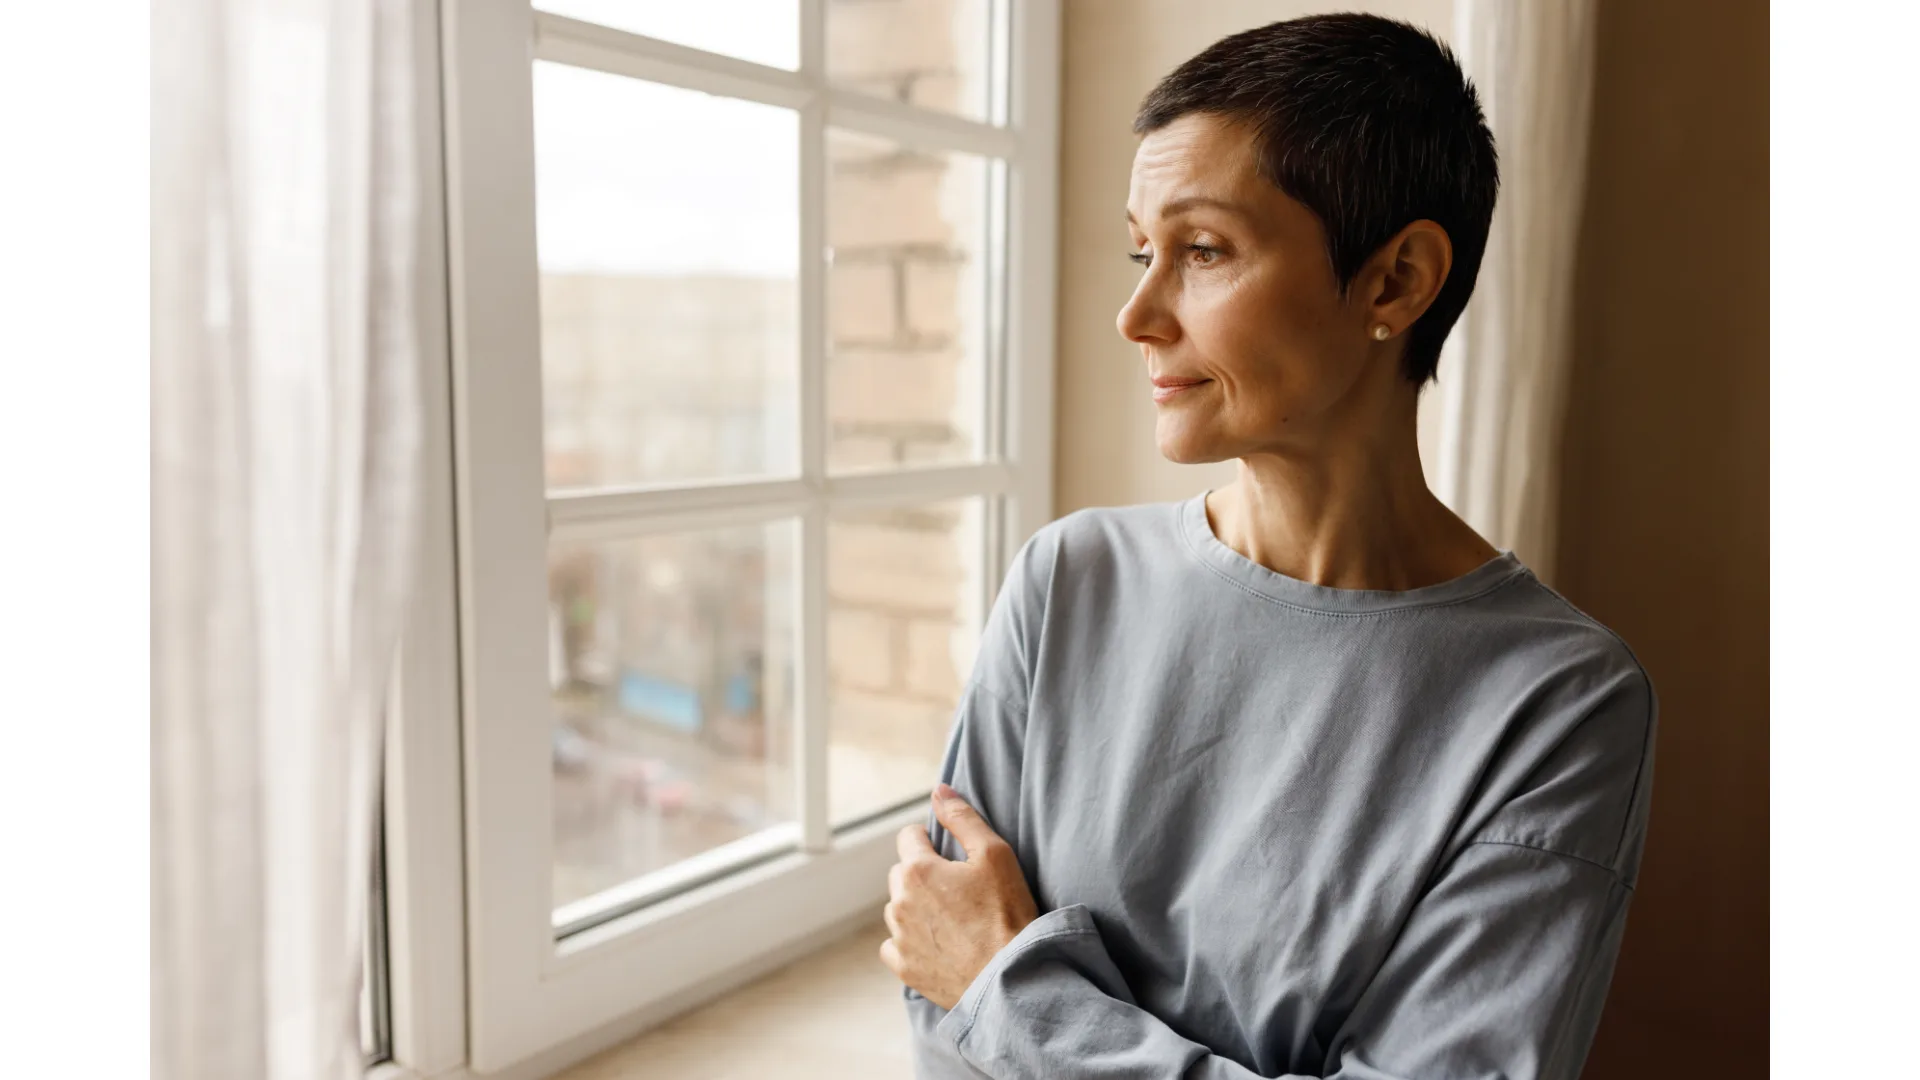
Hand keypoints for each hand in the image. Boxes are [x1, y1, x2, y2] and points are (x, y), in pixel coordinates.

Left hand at [880, 782, 1039, 1009]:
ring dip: (916, 908)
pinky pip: (894, 946)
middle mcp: (899, 902)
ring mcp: (899, 937)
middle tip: (958, 890)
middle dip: (922, 875)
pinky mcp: (904, 968)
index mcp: (918, 870)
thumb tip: (939, 790)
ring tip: (953, 920)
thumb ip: (962, 817)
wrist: (1011, 976)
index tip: (952, 857)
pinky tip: (938, 945)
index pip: (909, 837)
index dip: (930, 840)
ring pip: (898, 909)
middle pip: (901, 873)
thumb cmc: (1007, 913)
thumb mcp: (995, 854)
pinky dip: (910, 942)